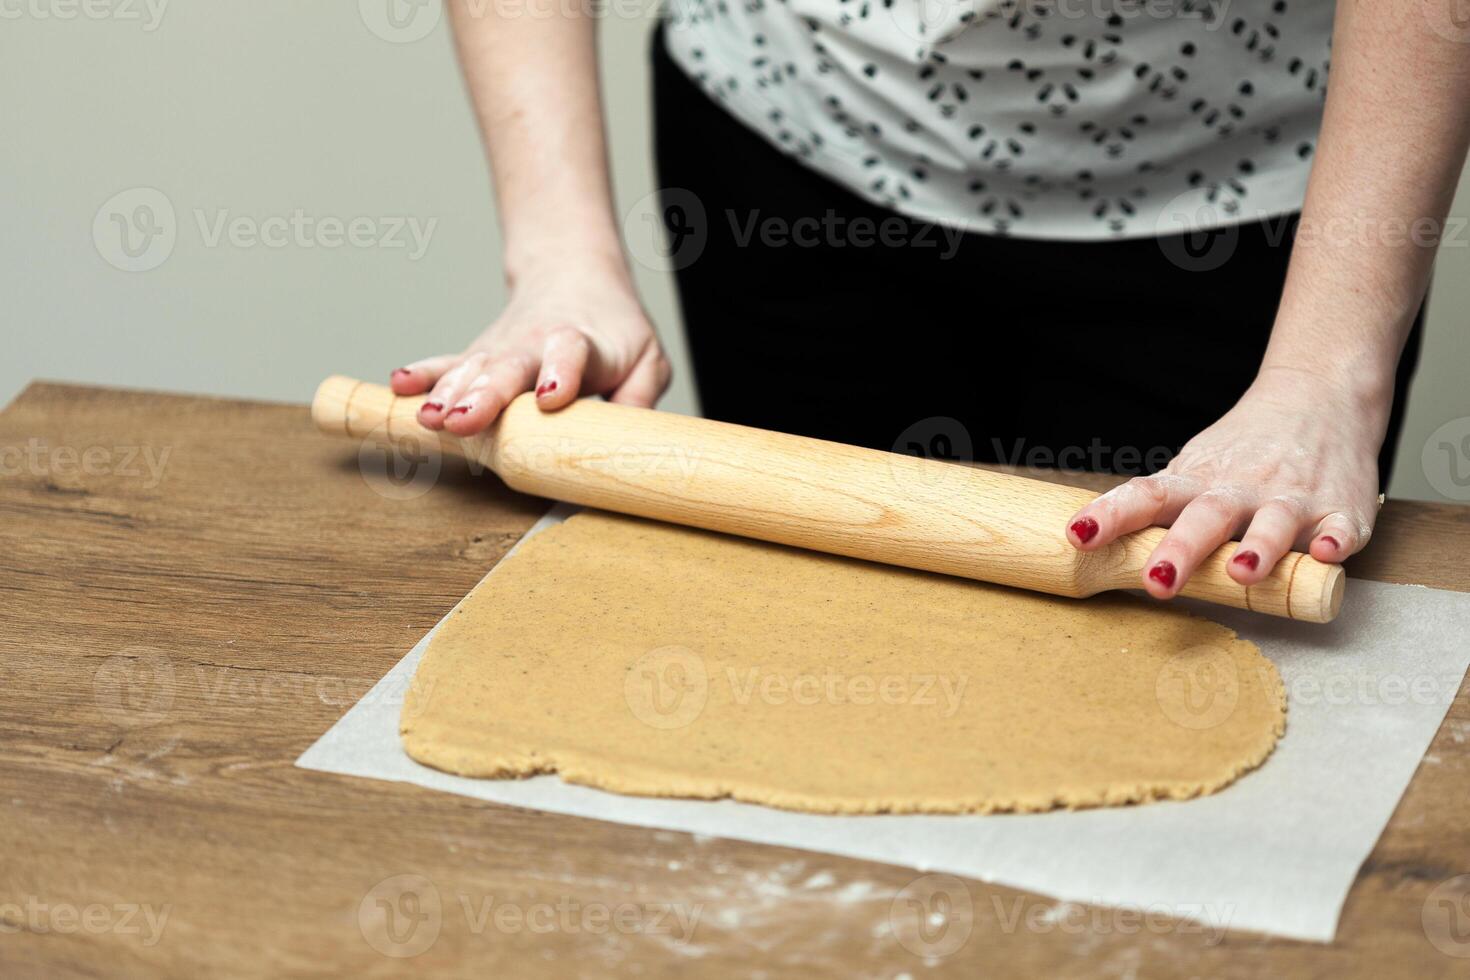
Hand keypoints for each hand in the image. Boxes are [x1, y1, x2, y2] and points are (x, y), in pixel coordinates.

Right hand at [389, 253, 670, 434]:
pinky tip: (399, 387)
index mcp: (581, 342)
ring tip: (430, 419)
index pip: (570, 353)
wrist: (574, 277)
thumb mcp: (647, 359)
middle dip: (485, 395)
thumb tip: (632, 448)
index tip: (551, 398)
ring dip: (448, 393)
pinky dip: (422, 375)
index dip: (560, 374)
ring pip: (472, 369)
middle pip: (508, 367)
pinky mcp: (479, 357)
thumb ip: (641, 398)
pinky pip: (447, 364)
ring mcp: (501, 350)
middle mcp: (534, 343)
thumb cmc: (615, 329)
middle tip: (463, 420)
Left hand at [1064, 366, 1385, 598]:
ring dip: (1259, 547)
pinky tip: (1327, 554)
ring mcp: (1293, 498)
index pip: (1147, 495)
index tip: (1079, 535)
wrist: (1322, 396)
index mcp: (1198, 482)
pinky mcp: (1341, 508)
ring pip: (1274, 522)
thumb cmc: (1247, 449)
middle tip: (1157, 579)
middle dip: (1181, 549)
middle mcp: (1241, 488)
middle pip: (1206, 516)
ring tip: (1243, 571)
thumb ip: (1157, 506)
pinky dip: (1337, 541)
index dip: (1112, 515)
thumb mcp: (1195, 469)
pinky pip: (1342, 527)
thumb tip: (1092, 541)